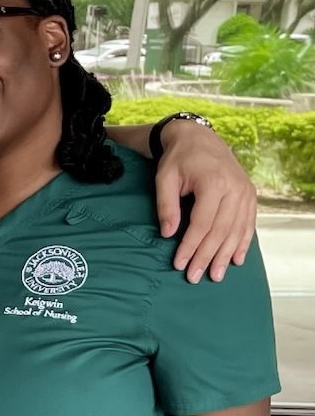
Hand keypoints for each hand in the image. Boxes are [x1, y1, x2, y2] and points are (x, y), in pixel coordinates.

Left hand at [155, 121, 256, 282]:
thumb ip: (166, 206)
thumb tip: (168, 234)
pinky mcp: (250, 195)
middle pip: (221, 231)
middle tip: (196, 277)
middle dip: (207, 256)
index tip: (180, 264)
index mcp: (214, 184)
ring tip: (216, 275)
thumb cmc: (179, 159)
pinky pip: (248, 224)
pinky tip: (237, 259)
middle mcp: (235, 189)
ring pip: (237, 230)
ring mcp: (245, 193)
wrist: (200, 139)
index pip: (202, 224)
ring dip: (226, 255)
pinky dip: (243, 243)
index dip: (190, 246)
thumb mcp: (165, 178)